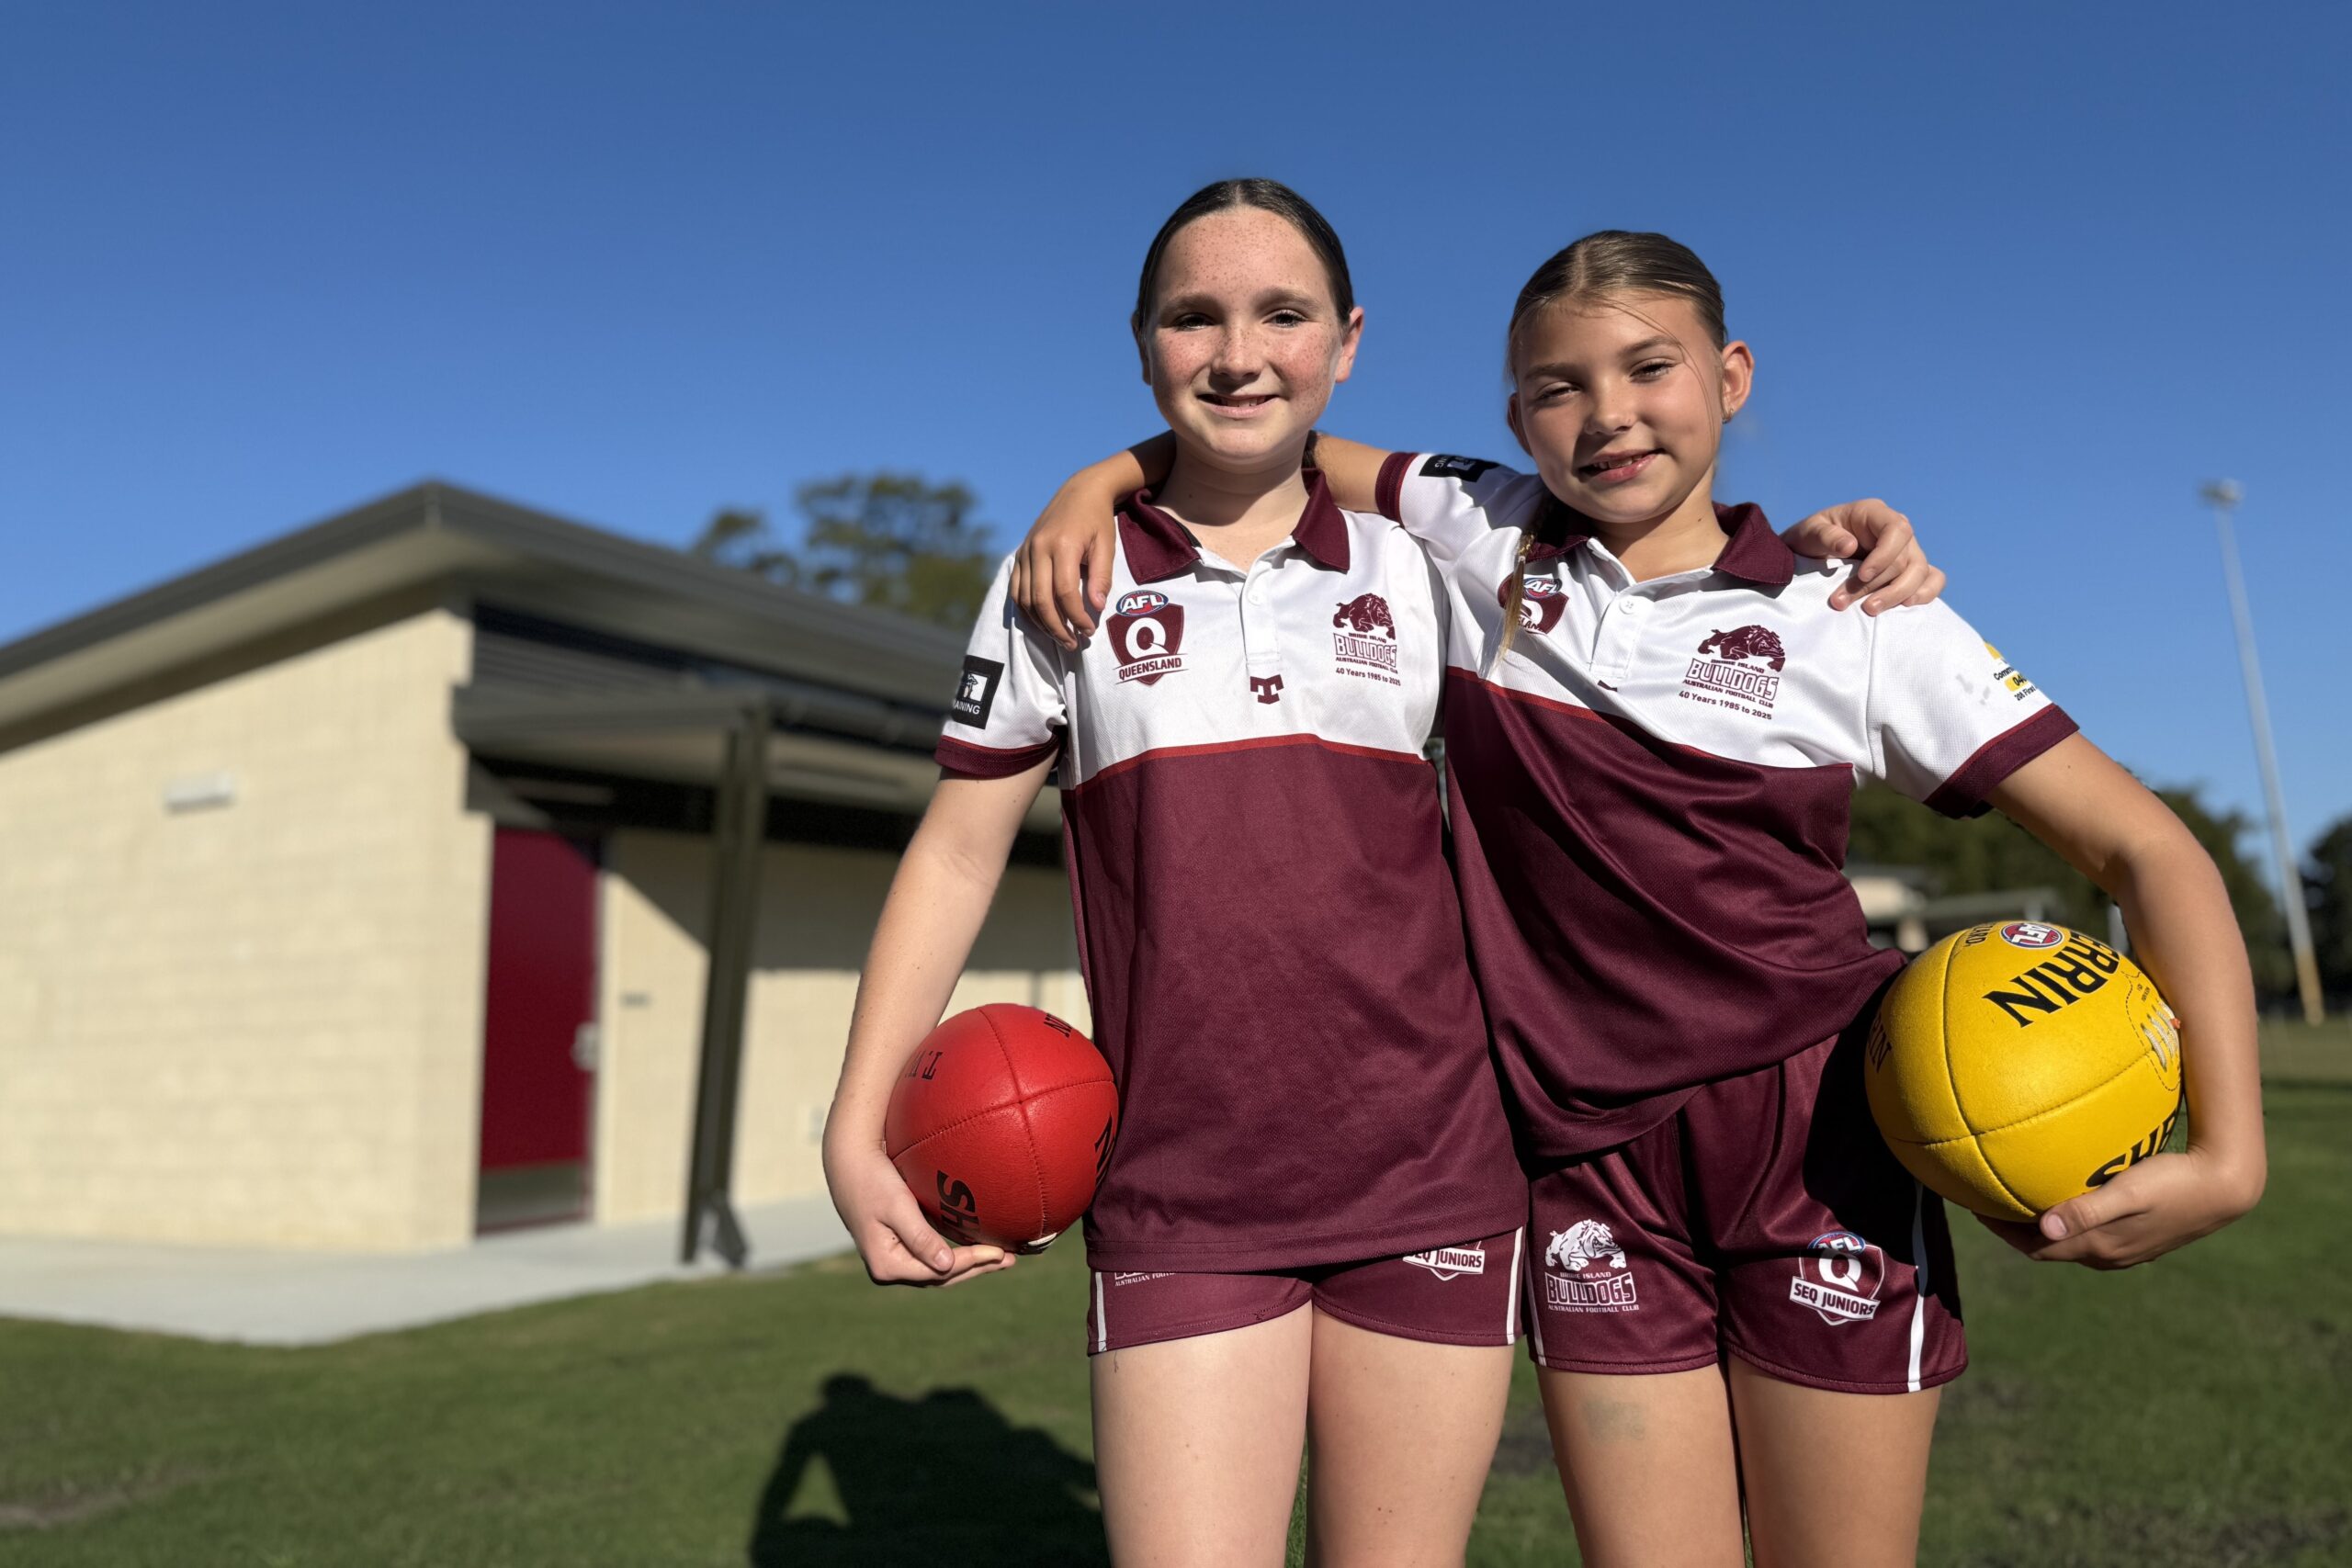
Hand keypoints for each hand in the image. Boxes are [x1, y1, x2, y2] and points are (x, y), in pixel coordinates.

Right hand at [824, 1141, 1015, 1287]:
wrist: (847, 1161)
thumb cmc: (872, 1179)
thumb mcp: (897, 1206)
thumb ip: (921, 1237)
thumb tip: (946, 1267)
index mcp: (886, 1265)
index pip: (938, 1271)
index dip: (971, 1263)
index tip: (999, 1252)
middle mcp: (888, 1268)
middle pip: (941, 1277)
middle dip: (977, 1268)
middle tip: (1010, 1259)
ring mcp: (892, 1258)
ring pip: (937, 1270)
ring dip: (969, 1264)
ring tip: (1000, 1258)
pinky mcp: (897, 1245)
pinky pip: (932, 1256)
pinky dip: (955, 1254)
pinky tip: (975, 1247)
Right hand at [1011, 484, 1119, 649]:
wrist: (1080, 492)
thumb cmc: (1098, 520)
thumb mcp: (1107, 545)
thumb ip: (1101, 577)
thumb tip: (1096, 608)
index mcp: (1062, 545)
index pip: (1064, 592)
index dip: (1076, 617)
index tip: (1089, 631)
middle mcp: (1038, 548)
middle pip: (1040, 600)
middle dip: (1057, 627)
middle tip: (1073, 644)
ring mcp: (1026, 551)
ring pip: (1024, 598)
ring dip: (1041, 623)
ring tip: (1060, 636)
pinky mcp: (1020, 554)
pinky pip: (1016, 589)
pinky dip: (1026, 609)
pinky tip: (1042, 621)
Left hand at [1782, 499, 1946, 613]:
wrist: (1808, 556)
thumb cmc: (1809, 539)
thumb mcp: (1808, 533)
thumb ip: (1825, 536)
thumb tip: (1849, 545)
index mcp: (1874, 513)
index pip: (1897, 530)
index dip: (1885, 555)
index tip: (1862, 575)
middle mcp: (1896, 530)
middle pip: (1906, 559)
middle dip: (1876, 584)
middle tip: (1842, 602)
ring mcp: (1906, 550)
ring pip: (1920, 573)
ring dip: (1896, 595)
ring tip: (1869, 610)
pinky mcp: (1908, 570)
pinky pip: (1932, 579)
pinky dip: (1925, 593)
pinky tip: (1906, 606)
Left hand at [1973, 1146, 2262, 1269]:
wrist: (2226, 1189)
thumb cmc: (2176, 1183)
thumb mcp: (2130, 1193)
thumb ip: (2087, 1211)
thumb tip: (2042, 1227)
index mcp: (2099, 1248)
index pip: (2035, 1247)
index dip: (2001, 1231)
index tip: (1974, 1207)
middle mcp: (2107, 1254)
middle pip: (2045, 1247)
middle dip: (2012, 1228)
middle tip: (1985, 1201)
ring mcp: (2124, 1248)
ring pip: (2067, 1241)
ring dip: (2039, 1225)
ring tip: (2014, 1197)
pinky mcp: (2137, 1235)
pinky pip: (2089, 1230)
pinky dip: (2065, 1217)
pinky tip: (2063, 1191)